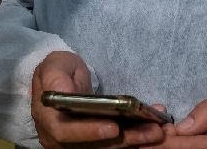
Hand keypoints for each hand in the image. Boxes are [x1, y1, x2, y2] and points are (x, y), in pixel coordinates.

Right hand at [31, 52, 165, 147]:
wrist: (63, 82)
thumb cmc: (59, 72)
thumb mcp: (54, 65)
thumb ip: (56, 77)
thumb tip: (62, 92)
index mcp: (48, 119)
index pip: (65, 133)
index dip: (89, 132)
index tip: (113, 127)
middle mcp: (62, 140)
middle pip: (94, 146)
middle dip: (124, 140)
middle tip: (152, 130)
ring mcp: (80, 144)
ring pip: (109, 148)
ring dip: (135, 140)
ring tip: (157, 129)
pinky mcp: (97, 143)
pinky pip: (117, 144)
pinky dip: (137, 138)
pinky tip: (155, 126)